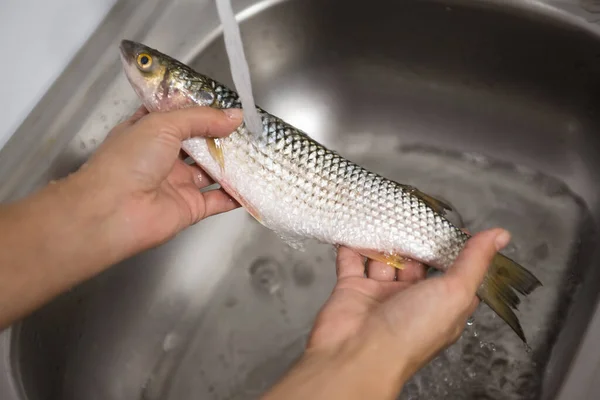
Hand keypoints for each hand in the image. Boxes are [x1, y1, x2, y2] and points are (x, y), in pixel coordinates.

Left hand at [81, 105, 242, 253]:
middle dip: (223, 136)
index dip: (203, 110)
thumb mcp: (163, 124)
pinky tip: (254, 185)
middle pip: (200, 144)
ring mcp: (178, 183)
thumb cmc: (128, 161)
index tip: (228, 104)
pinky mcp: (190, 207)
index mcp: (150, 131)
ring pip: (212, 171)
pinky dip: (236, 195)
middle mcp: (164, 156)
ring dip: (233, 164)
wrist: (113, 211)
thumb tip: (234, 116)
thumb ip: (201, 118)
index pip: (180, 116)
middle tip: (250, 127)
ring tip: (258, 152)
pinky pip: (218, 200)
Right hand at [305, 229, 509, 395]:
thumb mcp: (455, 292)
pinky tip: (355, 226)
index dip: (455, 249)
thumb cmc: (411, 331)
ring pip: (384, 258)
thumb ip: (474, 261)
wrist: (358, 353)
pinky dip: (351, 245)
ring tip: (385, 212)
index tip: (453, 226)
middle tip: (415, 210)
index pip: (453, 271)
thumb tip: (500, 235)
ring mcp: (380, 293)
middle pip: (416, 261)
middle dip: (415, 239)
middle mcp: (411, 299)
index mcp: (441, 304)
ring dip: (383, 239)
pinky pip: (352, 261)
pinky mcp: (352, 289)